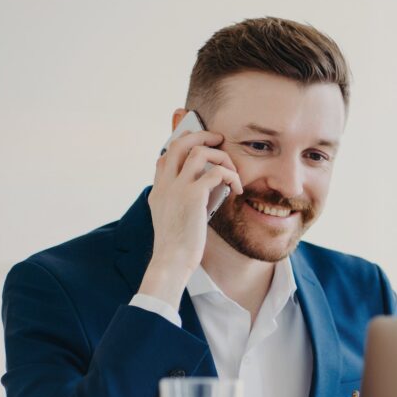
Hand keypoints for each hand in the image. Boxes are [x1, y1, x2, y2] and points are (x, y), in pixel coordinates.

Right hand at [139, 130, 243, 304]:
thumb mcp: (172, 221)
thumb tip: (200, 197)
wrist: (171, 261)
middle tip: (219, 140)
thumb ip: (179, 204)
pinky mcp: (193, 195)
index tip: (200, 148)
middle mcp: (166, 183)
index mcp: (159, 190)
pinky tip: (237, 189)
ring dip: (221, 156)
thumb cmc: (176, 247)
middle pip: (180, 143)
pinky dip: (231, 176)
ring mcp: (178, 187)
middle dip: (202, 135)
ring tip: (232, 171)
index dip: (182, 146)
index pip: (165, 155)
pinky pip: (217, 172)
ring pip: (200, 151)